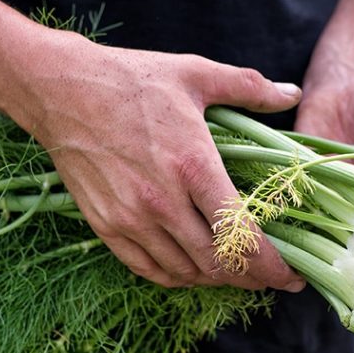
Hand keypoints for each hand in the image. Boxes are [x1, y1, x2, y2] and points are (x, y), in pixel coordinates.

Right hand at [25, 39, 306, 291]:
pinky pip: (149, 270)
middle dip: (253, 278)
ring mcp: (130, 219)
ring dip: (217, 279)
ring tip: (237, 271)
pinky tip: (194, 269)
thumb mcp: (195, 74)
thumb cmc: (130, 79)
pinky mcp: (106, 226)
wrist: (60, 90)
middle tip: (272, 277)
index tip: (293, 275)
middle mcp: (162, 201)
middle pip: (218, 264)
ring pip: (185, 272)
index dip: (273, 266)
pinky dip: (178, 277)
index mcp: (192, 165)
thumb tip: (292, 94)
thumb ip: (248, 87)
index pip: (242, 236)